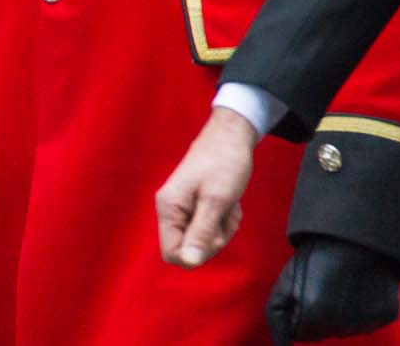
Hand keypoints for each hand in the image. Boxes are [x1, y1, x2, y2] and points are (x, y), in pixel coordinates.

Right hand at [156, 106, 256, 266]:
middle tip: (225, 214)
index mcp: (168, 208)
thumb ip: (201, 233)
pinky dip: (224, 220)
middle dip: (214, 238)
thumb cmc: (224, 163)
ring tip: (228, 204)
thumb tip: (189, 262)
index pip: (172, 254)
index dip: (196, 254)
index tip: (215, 235)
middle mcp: (170, 210)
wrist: (231, 137)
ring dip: (222, 228)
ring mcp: (182, 208)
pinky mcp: (194, 206)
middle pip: (190, 249)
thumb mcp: (216, 200)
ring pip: (203, 240)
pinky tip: (228, 203)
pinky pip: (209, 228)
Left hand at [265, 236, 399, 343]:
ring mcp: (368, 322)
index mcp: (315, 316)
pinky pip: (368, 323)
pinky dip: (362, 311)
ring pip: (346, 330)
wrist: (356, 236)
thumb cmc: (314, 256)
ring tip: (340, 286)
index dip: (298, 315)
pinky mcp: (388, 316)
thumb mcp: (285, 283)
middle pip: (324, 333)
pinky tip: (359, 290)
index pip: (301, 334)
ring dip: (340, 315)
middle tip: (321, 288)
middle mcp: (343, 325)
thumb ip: (277, 319)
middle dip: (318, 317)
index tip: (302, 295)